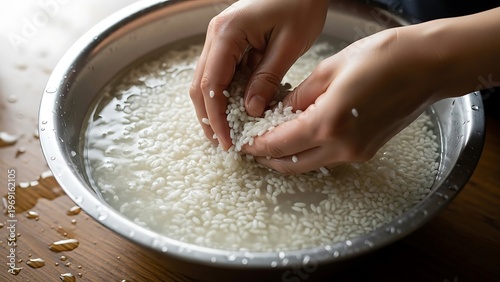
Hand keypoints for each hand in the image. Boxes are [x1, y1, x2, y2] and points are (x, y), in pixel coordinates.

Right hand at [190, 0, 328, 149]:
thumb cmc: (301, 3)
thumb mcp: (289, 44)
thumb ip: (267, 78)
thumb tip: (251, 110)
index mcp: (227, 33)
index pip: (211, 84)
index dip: (216, 117)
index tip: (227, 141)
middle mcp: (217, 35)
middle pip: (201, 85)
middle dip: (210, 117)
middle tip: (223, 144)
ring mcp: (221, 38)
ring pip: (209, 80)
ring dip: (216, 108)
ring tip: (227, 133)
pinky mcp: (232, 42)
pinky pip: (223, 73)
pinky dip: (227, 95)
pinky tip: (237, 112)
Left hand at [243, 26, 449, 173]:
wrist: (428, 66)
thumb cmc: (383, 58)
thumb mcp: (330, 69)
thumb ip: (300, 96)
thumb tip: (281, 111)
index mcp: (328, 123)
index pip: (280, 144)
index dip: (257, 146)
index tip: (243, 144)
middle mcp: (342, 146)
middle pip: (292, 163)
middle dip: (268, 158)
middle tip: (252, 147)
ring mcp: (357, 152)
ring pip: (310, 164)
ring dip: (288, 157)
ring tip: (272, 142)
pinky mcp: (367, 151)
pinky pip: (329, 157)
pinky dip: (310, 152)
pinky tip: (301, 137)